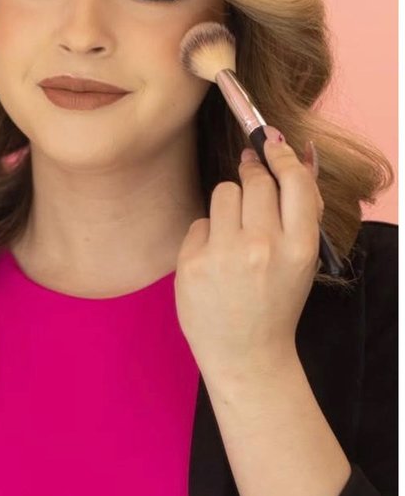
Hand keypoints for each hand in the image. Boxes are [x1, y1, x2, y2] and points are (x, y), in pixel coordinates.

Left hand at [176, 129, 321, 389]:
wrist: (247, 352)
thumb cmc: (276, 301)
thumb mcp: (302, 260)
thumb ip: (300, 211)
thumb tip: (298, 154)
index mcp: (299, 247)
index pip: (294, 182)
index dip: (281, 155)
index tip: (271, 143)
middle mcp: (262, 247)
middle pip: (254, 181)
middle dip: (253, 175)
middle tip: (252, 179)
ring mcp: (224, 254)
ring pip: (223, 192)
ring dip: (229, 203)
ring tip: (234, 232)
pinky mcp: (192, 261)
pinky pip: (199, 222)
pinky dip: (207, 234)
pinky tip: (214, 258)